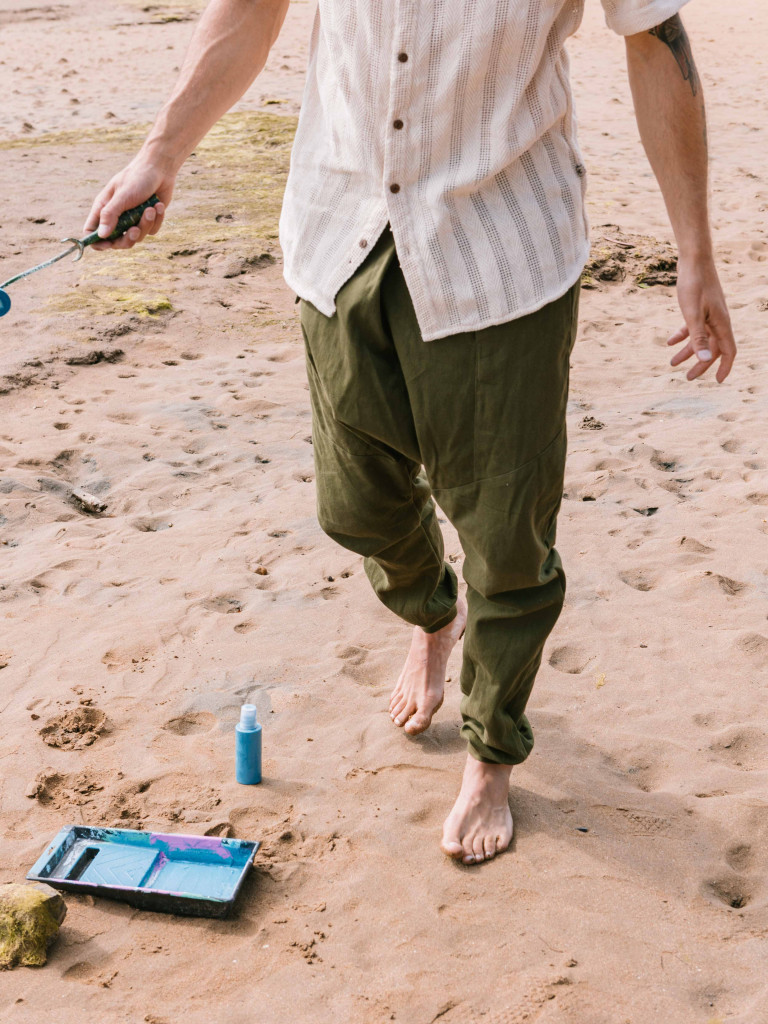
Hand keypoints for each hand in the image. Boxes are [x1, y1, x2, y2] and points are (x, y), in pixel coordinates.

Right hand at [84, 153, 175, 249]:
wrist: (160, 169)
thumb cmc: (137, 178)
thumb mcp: (122, 196)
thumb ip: (110, 215)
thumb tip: (101, 235)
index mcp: (103, 208)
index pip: (92, 231)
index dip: (97, 242)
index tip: (108, 244)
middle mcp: (117, 216)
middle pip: (116, 241)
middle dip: (127, 239)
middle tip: (135, 230)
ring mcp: (133, 219)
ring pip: (137, 237)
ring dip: (145, 224)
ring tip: (151, 209)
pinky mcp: (148, 219)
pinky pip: (151, 230)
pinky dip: (156, 220)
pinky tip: (158, 205)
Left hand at [667, 256, 735, 381]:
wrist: (693, 259)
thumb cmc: (694, 285)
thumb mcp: (693, 314)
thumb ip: (698, 337)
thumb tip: (705, 359)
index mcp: (722, 323)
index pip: (729, 351)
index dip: (724, 367)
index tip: (717, 382)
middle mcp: (719, 320)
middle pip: (713, 348)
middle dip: (701, 364)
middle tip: (687, 377)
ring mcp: (710, 313)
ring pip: (702, 338)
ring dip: (688, 351)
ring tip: (672, 363)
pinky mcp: (701, 306)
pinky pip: (694, 326)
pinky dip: (682, 335)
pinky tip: (669, 342)